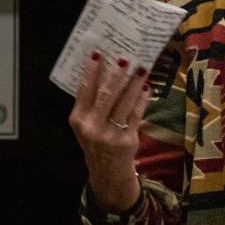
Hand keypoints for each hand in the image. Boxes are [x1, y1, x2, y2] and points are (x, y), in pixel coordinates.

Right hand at [67, 52, 150, 213]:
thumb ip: (91, 103)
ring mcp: (110, 134)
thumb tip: (106, 70)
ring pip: (124, 102)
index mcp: (78, 119)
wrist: (107, 171)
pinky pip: (137, 114)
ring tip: (142, 68)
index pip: (84, 90)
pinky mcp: (127, 139)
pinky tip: (146, 87)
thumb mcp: (86, 124)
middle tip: (125, 57)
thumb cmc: (96, 139)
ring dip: (134, 83)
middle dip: (116, 74)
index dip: (91, 71)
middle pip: (106, 94)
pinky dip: (142, 99)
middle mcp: (91, 127)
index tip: (98, 53)